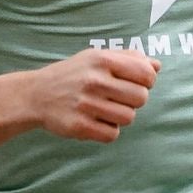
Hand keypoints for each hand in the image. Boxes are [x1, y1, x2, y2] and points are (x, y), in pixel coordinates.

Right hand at [23, 47, 159, 142]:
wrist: (35, 94)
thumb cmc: (73, 74)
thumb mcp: (97, 57)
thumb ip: (128, 59)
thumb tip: (156, 66)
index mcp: (102, 60)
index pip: (146, 74)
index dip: (147, 82)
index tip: (136, 84)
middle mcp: (94, 80)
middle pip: (141, 98)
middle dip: (134, 101)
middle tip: (118, 99)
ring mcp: (86, 104)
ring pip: (128, 118)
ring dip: (120, 117)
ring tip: (105, 110)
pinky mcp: (79, 125)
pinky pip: (112, 135)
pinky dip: (107, 131)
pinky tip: (96, 121)